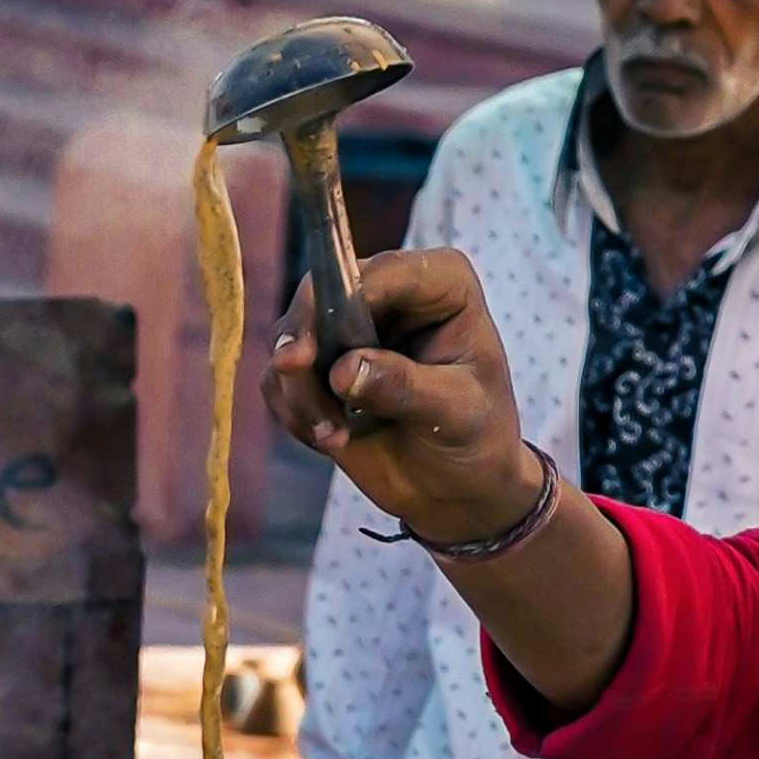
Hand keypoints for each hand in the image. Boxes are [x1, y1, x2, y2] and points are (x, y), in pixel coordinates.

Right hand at [260, 245, 539, 537]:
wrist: (457, 486)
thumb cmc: (477, 437)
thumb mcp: (459, 413)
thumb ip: (405, 387)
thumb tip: (342, 371)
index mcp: (442, 284)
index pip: (384, 273)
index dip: (345, 301)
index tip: (316, 348)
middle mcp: (390, 293)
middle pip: (321, 293)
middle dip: (304, 342)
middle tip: (295, 374)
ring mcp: (349, 328)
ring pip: (291, 336)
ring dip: (301, 391)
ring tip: (335, 438)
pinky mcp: (319, 365)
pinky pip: (281, 377)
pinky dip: (296, 410)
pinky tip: (331, 440)